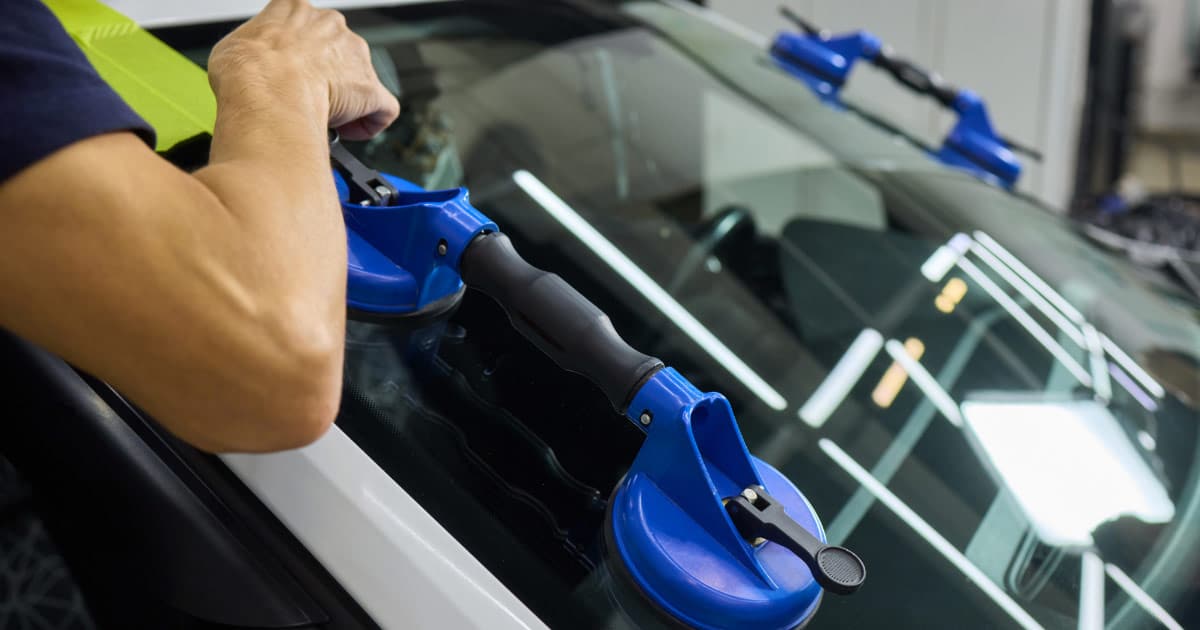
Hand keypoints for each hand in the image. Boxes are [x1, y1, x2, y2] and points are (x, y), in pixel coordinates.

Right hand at [207, 0, 399, 139]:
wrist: (267, 91)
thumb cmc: (247, 71)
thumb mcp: (233, 47)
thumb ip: (252, 51)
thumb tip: (248, 67)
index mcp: (296, 10)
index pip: (307, 31)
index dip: (301, 57)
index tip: (291, 73)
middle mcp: (332, 26)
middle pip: (337, 54)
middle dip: (325, 79)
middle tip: (306, 99)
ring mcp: (356, 55)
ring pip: (359, 81)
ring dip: (346, 102)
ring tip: (322, 118)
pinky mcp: (371, 88)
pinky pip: (381, 108)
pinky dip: (369, 122)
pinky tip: (349, 132)